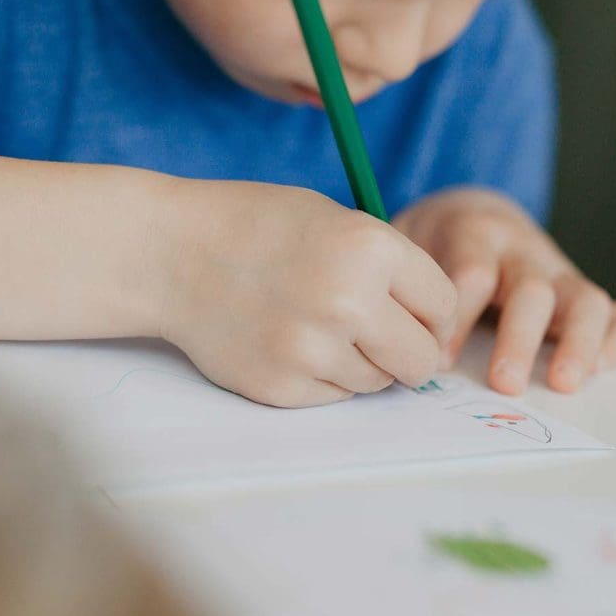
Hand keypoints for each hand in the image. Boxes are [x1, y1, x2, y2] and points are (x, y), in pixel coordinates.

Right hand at [156, 180, 456, 406]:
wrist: (171, 253)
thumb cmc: (258, 228)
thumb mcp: (336, 219)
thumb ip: (391, 268)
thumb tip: (437, 330)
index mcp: (370, 248)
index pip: (444, 306)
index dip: (434, 312)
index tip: (417, 313)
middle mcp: (348, 302)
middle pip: (421, 360)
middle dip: (411, 352)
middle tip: (387, 339)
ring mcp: (313, 350)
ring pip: (377, 383)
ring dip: (363, 363)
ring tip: (319, 326)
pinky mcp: (282, 387)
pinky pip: (335, 396)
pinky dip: (324, 376)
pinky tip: (291, 341)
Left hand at [393, 188, 615, 394]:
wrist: (471, 214)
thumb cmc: (433, 247)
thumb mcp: (410, 251)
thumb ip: (409, 291)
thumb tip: (409, 352)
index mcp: (475, 234)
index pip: (473, 273)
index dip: (458, 319)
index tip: (440, 360)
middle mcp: (524, 251)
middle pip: (531, 289)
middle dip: (520, 338)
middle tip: (505, 384)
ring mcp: (560, 272)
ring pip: (585, 299)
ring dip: (577, 343)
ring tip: (563, 384)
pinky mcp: (583, 294)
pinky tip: (600, 370)